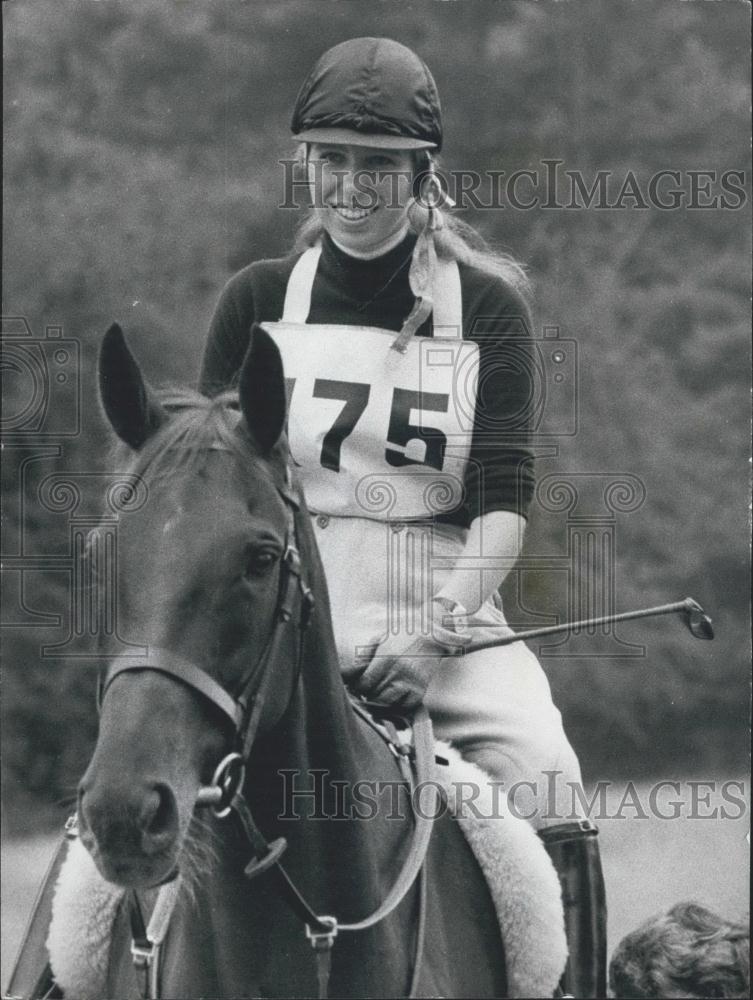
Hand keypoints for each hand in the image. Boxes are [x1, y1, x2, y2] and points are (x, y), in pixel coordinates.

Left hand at [353, 597, 471, 708]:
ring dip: (381, 701)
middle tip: (369, 689)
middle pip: (374, 695)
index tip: (359, 685)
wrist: (430, 636)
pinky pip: (404, 707)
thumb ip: (364, 655)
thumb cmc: (401, 637)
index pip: (365, 684)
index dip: (359, 687)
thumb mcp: (380, 639)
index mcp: (386, 659)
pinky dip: (397, 705)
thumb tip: (351, 671)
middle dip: (369, 694)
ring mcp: (410, 683)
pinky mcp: (420, 690)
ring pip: (387, 704)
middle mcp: (398, 672)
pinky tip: (394, 697)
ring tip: (380, 693)